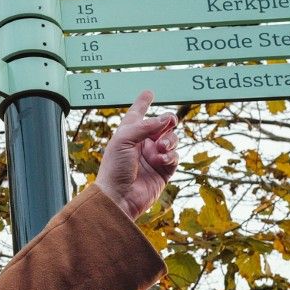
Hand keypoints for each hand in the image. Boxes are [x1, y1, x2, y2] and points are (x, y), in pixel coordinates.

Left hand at [96, 90, 179, 219]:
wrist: (119, 197)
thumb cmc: (114, 168)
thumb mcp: (123, 140)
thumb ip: (145, 126)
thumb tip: (166, 119)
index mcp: (129, 134)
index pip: (137, 114)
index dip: (143, 103)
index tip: (149, 92)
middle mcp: (142, 144)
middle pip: (162, 125)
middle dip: (168, 121)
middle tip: (169, 122)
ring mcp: (154, 157)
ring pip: (172, 140)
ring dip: (169, 140)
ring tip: (160, 147)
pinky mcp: (163, 171)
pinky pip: (174, 157)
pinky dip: (170, 156)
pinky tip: (161, 160)